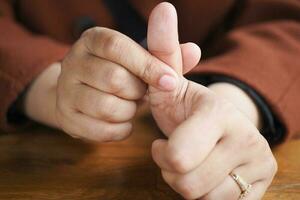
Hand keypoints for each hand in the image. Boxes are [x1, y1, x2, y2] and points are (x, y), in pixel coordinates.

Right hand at [56, 26, 184, 141]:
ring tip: (130, 105)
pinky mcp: (65, 117)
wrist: (87, 91)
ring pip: (106, 107)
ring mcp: (65, 91)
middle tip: (141, 93)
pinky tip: (123, 120)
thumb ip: (167, 56)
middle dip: (137, 92)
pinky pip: (101, 130)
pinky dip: (121, 129)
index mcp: (93, 40)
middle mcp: (72, 61)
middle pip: (113, 79)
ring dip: (129, 111)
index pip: (117, 47)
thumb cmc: (123, 72)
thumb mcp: (143, 59)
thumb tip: (194, 50)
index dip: (147, 65)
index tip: (171, 81)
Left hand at [148, 3, 276, 198]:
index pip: (177, 158)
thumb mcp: (171, 82)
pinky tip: (206, 174)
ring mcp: (258, 166)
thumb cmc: (188, 109)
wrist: (219, 128)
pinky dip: (204, 195)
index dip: (163, 155)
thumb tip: (163, 7)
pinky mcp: (259, 188)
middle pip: (187, 182)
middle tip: (176, 154)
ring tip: (192, 163)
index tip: (162, 143)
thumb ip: (163, 50)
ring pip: (202, 197)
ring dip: (186, 183)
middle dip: (172, 171)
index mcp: (219, 114)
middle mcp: (247, 139)